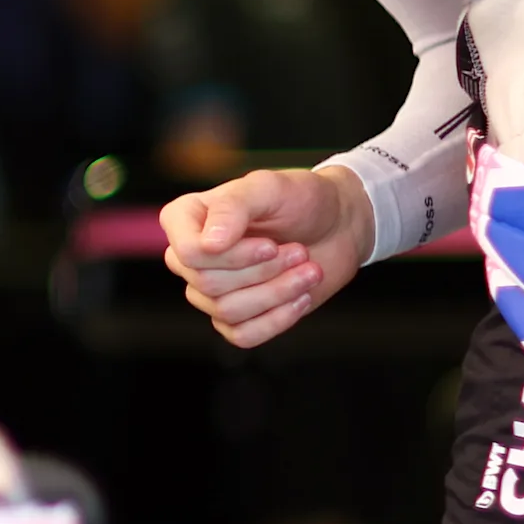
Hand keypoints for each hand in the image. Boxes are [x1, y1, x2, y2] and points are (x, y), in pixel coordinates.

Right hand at [158, 165, 373, 347]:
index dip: (232, 256)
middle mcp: (191, 256)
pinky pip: (242, 335)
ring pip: (227, 311)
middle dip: (264, 272)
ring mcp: (211, 290)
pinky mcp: (236, 317)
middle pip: (207, 284)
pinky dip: (278, 319)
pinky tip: (301, 297)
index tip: (270, 244)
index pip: (187, 252)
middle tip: (298, 252)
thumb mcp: (269, 187)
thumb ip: (232, 207)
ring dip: (278, 292)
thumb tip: (208, 244)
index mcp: (186, 218)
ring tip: (308, 270)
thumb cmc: (301, 199)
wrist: (337, 226)